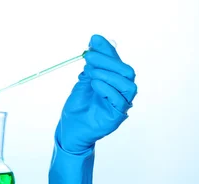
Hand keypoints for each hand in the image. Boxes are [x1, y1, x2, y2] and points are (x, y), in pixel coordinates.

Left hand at [55, 34, 137, 153]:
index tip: (93, 40)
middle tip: (89, 58)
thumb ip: (92, 63)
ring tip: (91, 74)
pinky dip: (107, 89)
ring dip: (108, 75)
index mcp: (114, 81)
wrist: (70, 128)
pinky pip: (120, 100)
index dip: (107, 50)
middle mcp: (121, 91)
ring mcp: (121, 104)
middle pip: (127, 71)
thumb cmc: (78, 106)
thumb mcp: (84, 80)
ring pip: (128, 84)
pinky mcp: (118, 116)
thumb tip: (95, 40)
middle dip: (108, 61)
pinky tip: (95, 85)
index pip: (117, 62)